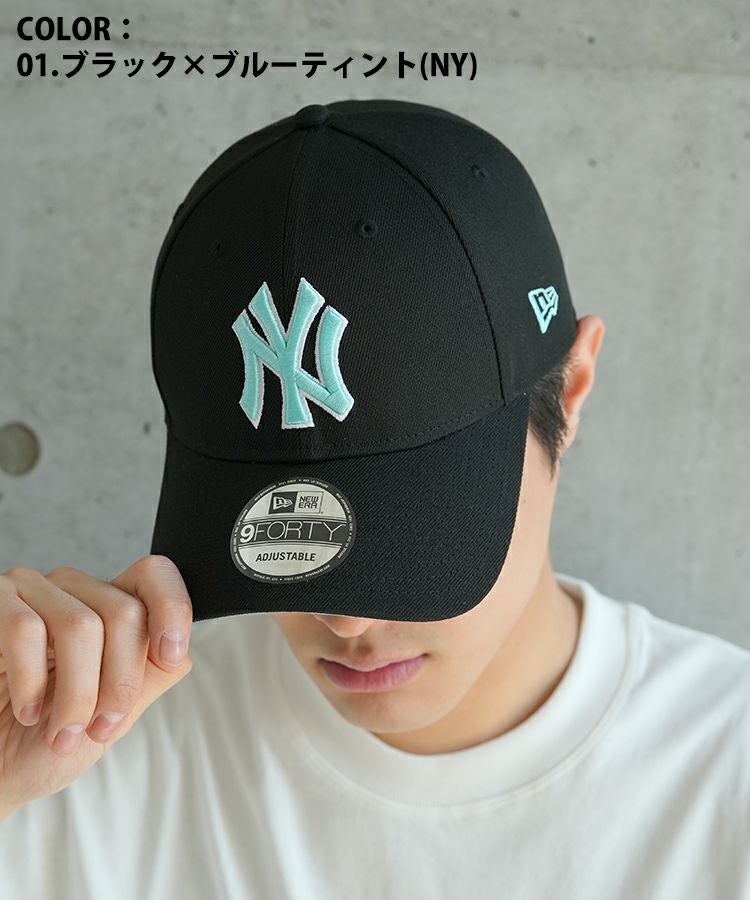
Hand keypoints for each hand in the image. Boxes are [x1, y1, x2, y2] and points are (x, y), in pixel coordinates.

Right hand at [0, 555, 192, 816]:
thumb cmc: (44, 744)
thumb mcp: (110, 717)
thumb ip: (149, 678)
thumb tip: (183, 651)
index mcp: (110, 608)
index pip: (155, 574)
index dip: (172, 608)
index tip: (170, 655)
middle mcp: (74, 591)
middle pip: (124, 611)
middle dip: (120, 681)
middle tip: (100, 729)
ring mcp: (32, 591)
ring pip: (80, 625)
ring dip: (78, 692)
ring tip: (63, 734)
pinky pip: (24, 629)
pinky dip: (32, 681)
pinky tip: (28, 710)